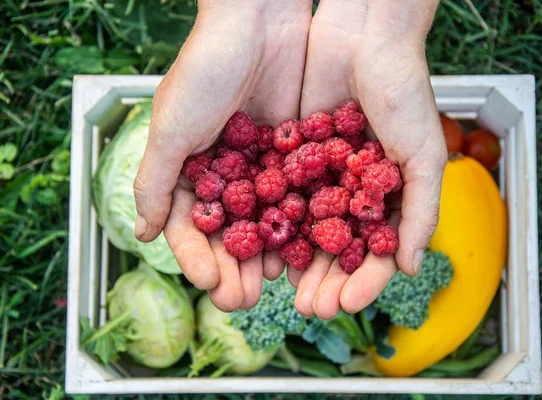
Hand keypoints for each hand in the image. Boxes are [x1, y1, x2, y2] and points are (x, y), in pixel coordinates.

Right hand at [133, 0, 311, 310]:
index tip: (210, 283)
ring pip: (261, 221)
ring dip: (264, 254)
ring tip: (270, 284)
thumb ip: (157, 183)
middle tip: (242, 300)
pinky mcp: (293, 152)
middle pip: (227, 232)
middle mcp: (224, 171)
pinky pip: (293, 196)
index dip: (196, 257)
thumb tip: (144, 234)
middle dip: (232, 267)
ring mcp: (259, 164)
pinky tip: (300, 250)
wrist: (258, 20)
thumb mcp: (172, 128)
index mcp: (189, 167)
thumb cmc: (206, 69)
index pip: (189, 225)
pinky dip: (294, 224)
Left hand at [291, 0, 447, 318]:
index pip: (375, 250)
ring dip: (295, 260)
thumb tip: (410, 266)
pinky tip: (261, 245)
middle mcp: (352, 190)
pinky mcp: (292, 153)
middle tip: (309, 308)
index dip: (362, 280)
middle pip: (336, 247)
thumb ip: (421, 212)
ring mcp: (322, 174)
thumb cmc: (405, 91)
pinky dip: (271, 220)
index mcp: (388, 195)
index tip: (345, 303)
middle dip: (324, 279)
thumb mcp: (423, 156)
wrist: (363, 37)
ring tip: (282, 288)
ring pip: (305, 228)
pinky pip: (281, 193)